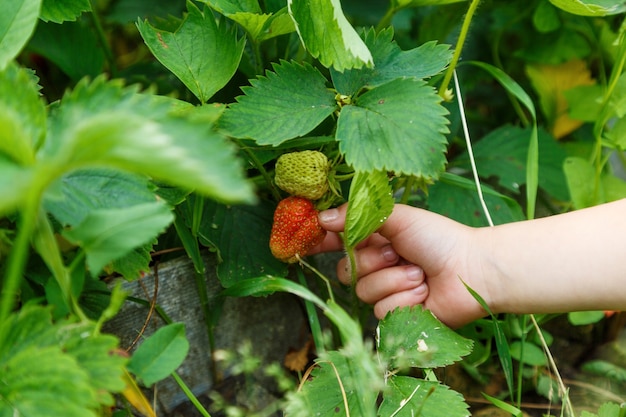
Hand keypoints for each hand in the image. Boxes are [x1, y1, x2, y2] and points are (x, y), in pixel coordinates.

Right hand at [310, 203, 491, 327]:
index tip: (305, 240)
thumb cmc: (439, 238)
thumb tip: (321, 218)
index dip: (320, 242)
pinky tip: (424, 291)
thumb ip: (357, 216)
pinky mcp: (397, 315)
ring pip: (364, 292)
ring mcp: (386, 291)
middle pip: (345, 270)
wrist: (471, 270)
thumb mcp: (398, 218)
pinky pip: (383, 310)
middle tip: (397, 254)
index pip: (337, 241)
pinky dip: (405, 298)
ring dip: (394, 280)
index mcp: (375, 239)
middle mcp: (376, 265)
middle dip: (372, 261)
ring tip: (419, 274)